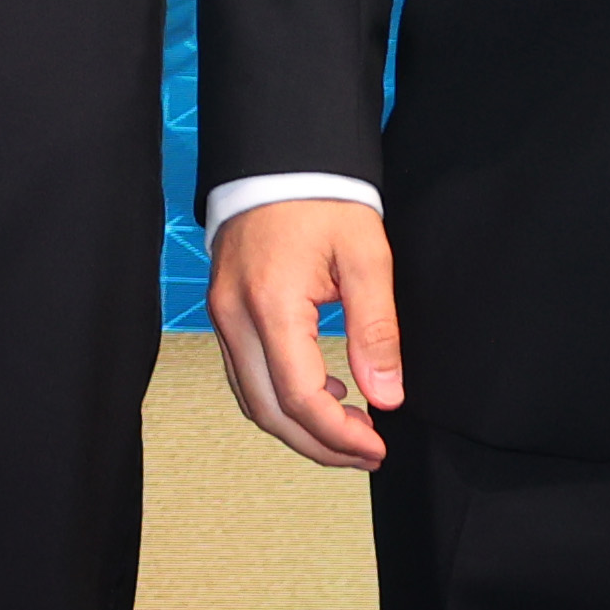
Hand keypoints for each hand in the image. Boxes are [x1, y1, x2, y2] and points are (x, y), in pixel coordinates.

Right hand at [214, 200, 402, 468]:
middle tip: (367, 451)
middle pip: (268, 411)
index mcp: (270, 304)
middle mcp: (234, 316)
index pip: (299, 396)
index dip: (339, 434)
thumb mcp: (365, 257)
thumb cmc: (322, 199)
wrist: (277, 158)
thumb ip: (376, 329)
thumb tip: (387, 396)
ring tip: (350, 425)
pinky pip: (244, 374)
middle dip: (319, 444)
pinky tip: (320, 388)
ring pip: (251, 399)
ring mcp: (222, 315)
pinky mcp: (223, 311)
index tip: (378, 445)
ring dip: (298, 426)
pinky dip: (279, 398)